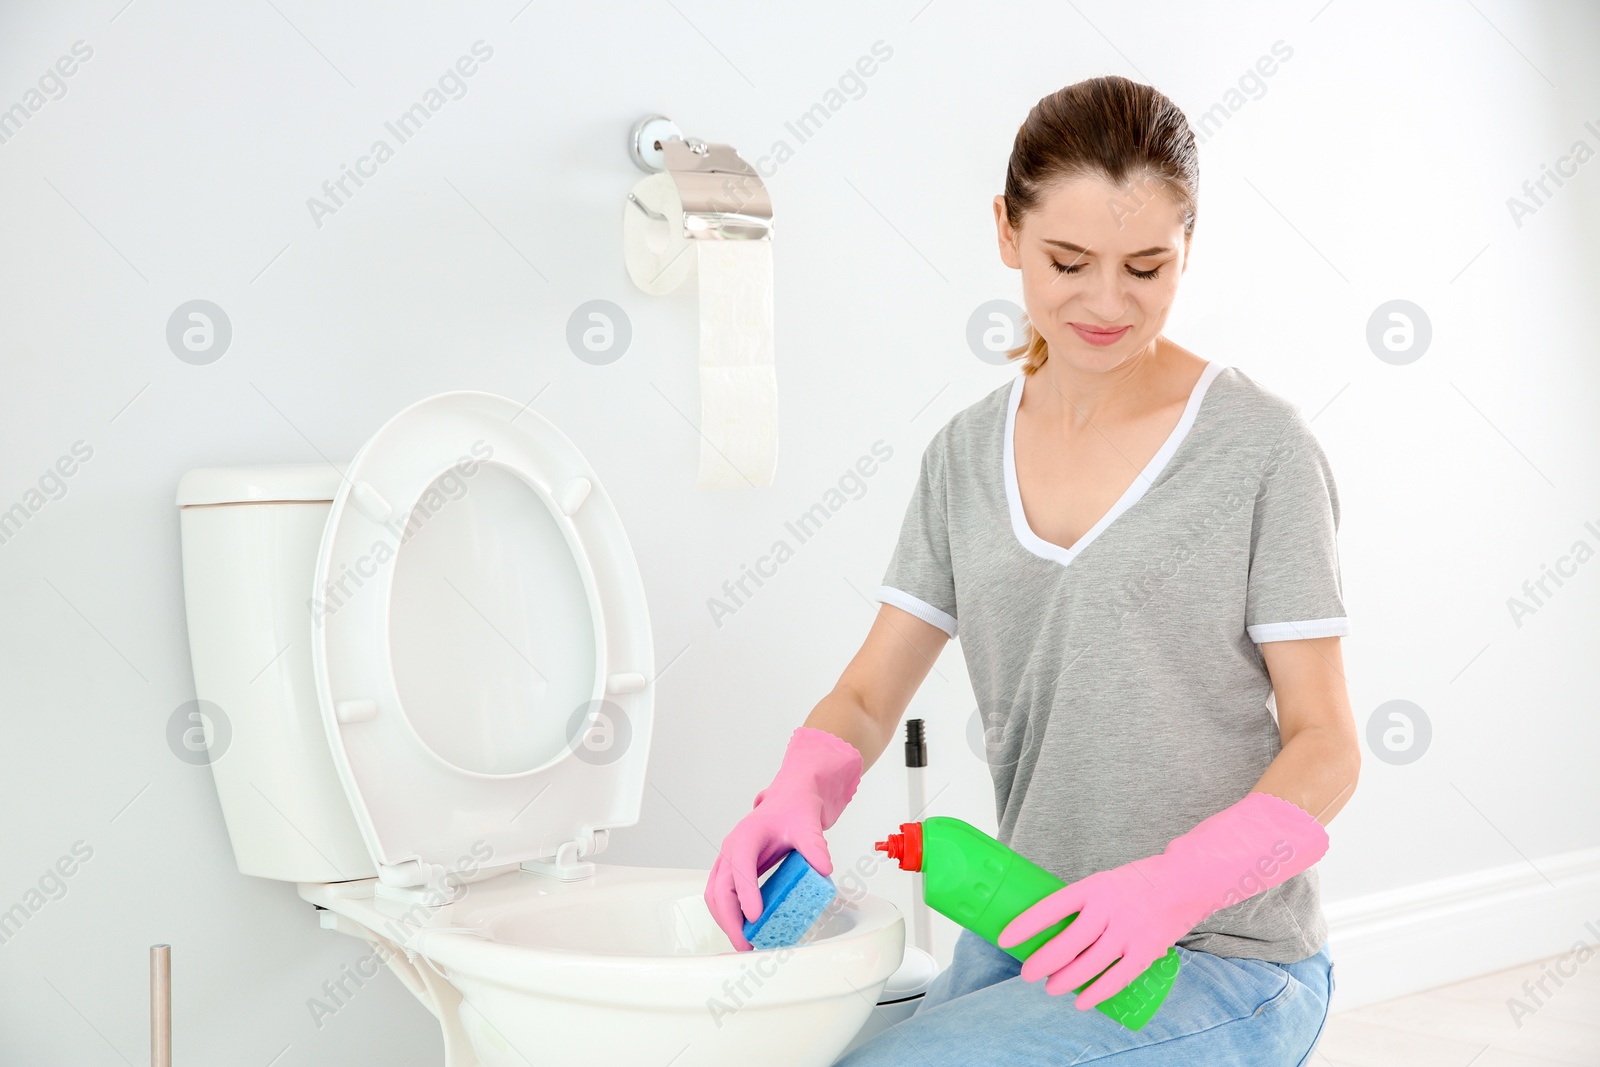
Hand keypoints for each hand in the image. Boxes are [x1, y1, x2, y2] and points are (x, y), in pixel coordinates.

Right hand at [704, 727, 862, 950]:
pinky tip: (743, 929)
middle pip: (720, 888)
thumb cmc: (794, 810)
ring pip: (715, 894)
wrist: (789, 800)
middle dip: (730, 919)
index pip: (740, 867)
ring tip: (744, 943)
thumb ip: (815, 845)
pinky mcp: (731, 870)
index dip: (746, 893)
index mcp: (746, 835)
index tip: (755, 917)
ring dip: (725, 921)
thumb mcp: (808, 824)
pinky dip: (727, 915)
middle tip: (747, 943)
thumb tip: (823, 868)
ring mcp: (728, 860)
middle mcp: (731, 848)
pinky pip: (720, 895)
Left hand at [998, 854, 1198, 1009]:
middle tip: (1028, 972)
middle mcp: (1110, 909)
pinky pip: (1117, 978)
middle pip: (1067, 943)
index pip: (1051, 907)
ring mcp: (1129, 931)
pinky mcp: (1146, 950)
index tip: (1005, 939)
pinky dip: (1097, 993)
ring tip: (1050, 987)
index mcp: (1094, 887)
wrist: (1186, 881)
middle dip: (1042, 962)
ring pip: (1089, 964)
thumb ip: (1083, 904)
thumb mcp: (1105, 882)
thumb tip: (1050, 929)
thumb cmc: (1137, 883)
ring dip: (1065, 980)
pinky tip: (1081, 1001)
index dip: (1026, 925)